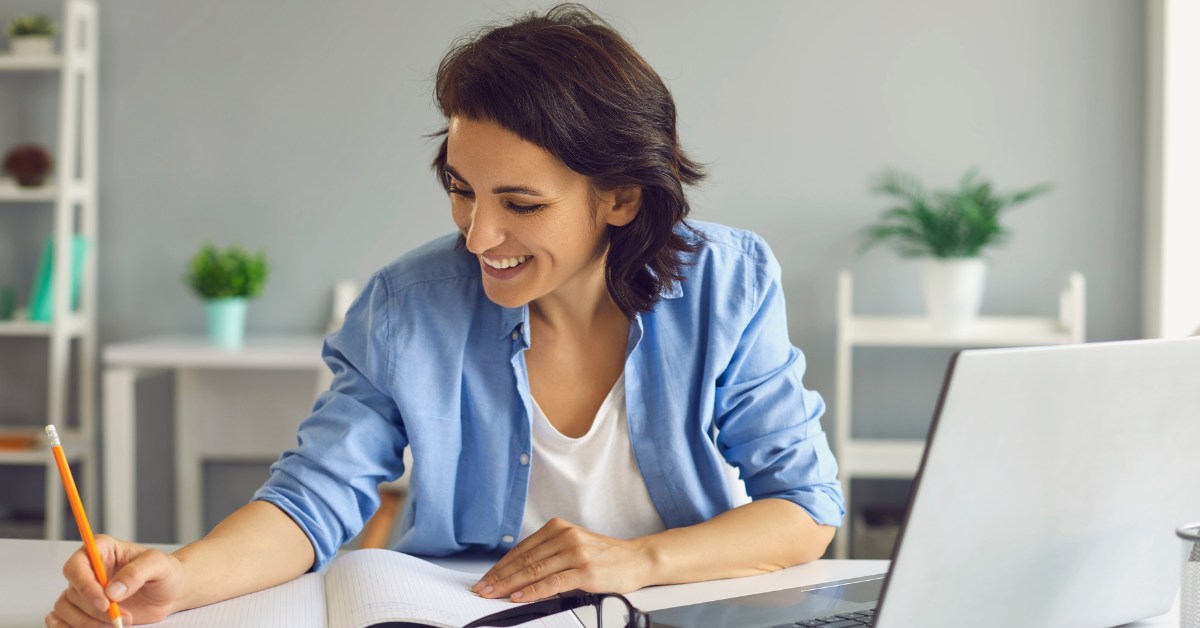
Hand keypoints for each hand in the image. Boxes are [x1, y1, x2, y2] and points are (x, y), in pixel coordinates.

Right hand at [48, 534, 186, 626]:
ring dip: (87, 623)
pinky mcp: (84, 609)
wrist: (171, 592)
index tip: (104, 603)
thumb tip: (112, 591)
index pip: (77, 566)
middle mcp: (88, 569)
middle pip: (72, 592)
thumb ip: (136, 573)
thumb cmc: (165, 572)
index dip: (85, 586)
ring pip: (65, 609)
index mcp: (101, 550)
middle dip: (94, 610)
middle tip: (120, 617)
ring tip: (118, 624)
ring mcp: (84, 590)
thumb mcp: (159, 564)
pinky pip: (60, 620)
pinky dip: (70, 627)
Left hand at [470, 518, 651, 602]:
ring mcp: (575, 553)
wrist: (637, 559)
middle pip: (524, 560)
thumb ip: (548, 554)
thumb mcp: (573, 546)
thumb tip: (517, 573)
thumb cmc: (605, 556)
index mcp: (558, 528)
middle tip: (482, 589)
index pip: (521, 549)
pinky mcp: (585, 571)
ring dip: (510, 585)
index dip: (500, 566)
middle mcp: (565, 536)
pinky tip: (519, 597)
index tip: (486, 578)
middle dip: (499, 577)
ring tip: (494, 595)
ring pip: (534, 571)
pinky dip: (533, 591)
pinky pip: (552, 582)